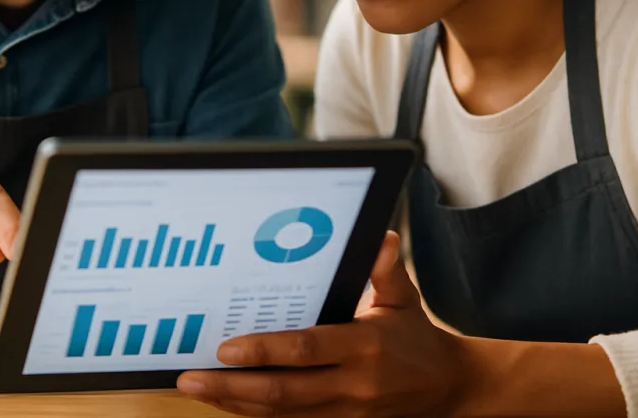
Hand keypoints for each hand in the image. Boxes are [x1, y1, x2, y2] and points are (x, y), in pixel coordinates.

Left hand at [176, 232, 467, 416]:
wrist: (446, 388)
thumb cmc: (415, 336)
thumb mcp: (405, 298)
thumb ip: (385, 269)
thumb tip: (381, 237)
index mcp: (364, 346)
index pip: (306, 350)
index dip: (264, 351)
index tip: (226, 347)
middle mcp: (350, 385)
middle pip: (282, 391)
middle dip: (232, 386)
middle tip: (191, 377)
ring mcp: (343, 412)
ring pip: (280, 413)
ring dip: (235, 403)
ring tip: (197, 389)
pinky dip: (254, 413)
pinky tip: (226, 401)